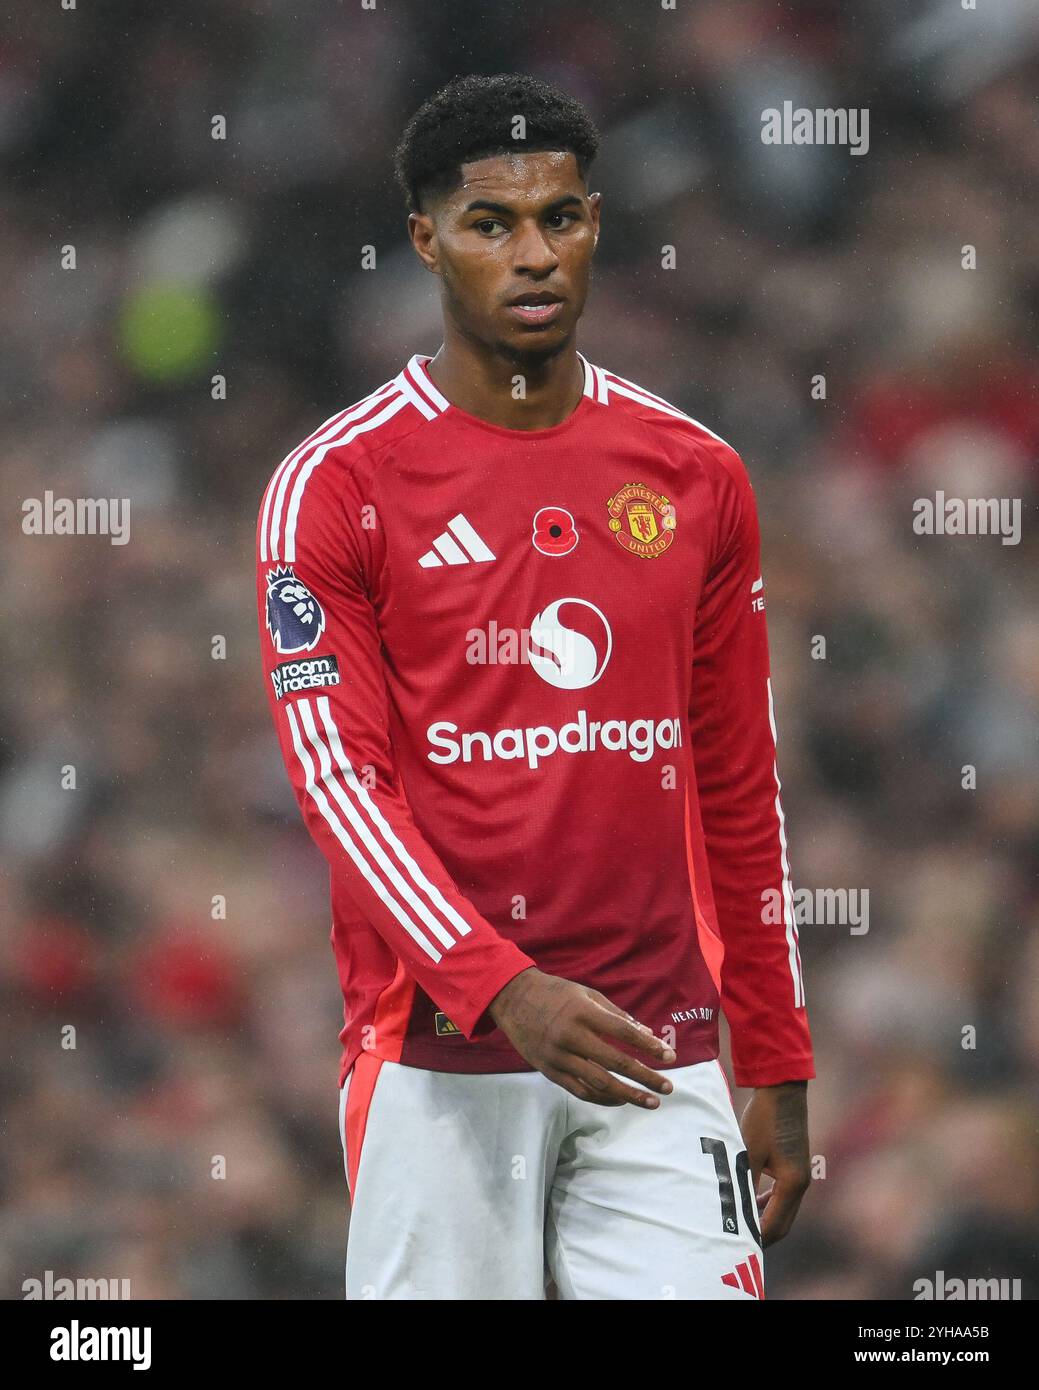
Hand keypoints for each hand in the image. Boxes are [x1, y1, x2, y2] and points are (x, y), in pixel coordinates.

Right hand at [487, 967, 675, 1108]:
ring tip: (651, 1101)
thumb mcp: (587, 994)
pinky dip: (603, 1098)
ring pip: (599, 1083)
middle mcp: (571, 1036)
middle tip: (668, 1087)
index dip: (648, 1046)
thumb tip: (647, 1034)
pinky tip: (621, 1099)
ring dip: (628, 1095)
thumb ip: (617, 1015)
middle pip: (615, 1062)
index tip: (669, 1056)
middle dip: (645, 1077)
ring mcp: (558, 1056)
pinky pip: (580, 1090)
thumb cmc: (555, 993)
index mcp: (583, 1012)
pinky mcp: (549, 1070)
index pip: (623, 1032)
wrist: (513, 1000)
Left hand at [738, 1080, 810, 1245]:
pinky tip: (753, 1200)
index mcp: (792, 1183)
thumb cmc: (764, 1119)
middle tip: (738, 1241)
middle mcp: (801, 1182)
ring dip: (766, 1218)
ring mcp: (801, 1173)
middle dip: (763, 1235)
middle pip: (784, 1222)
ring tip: (742, 1224)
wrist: (782, 1089)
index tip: (737, 1245)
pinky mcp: (796, 1164)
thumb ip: (744, 1183)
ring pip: (784, 1209)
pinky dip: (769, 1202)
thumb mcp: (748, 1152)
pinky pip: (784, 1194)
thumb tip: (734, 1210)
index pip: (775, 1225)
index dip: (757, 1238)